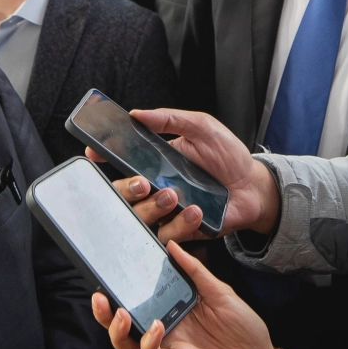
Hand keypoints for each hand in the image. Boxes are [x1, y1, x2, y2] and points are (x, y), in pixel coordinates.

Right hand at [92, 108, 279, 241]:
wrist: (253, 186)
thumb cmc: (227, 156)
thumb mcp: (202, 127)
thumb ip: (171, 119)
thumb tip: (137, 113)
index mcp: (154, 160)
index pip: (120, 159)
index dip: (102, 156)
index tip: (94, 152)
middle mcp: (155, 186)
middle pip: (121, 194)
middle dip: (126, 189)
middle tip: (143, 182)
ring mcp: (167, 210)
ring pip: (140, 217)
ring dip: (153, 207)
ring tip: (174, 196)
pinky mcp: (182, 230)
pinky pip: (167, 235)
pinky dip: (180, 224)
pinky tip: (196, 211)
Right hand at [92, 241, 283, 348]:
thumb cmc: (245, 330)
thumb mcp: (221, 292)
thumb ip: (195, 271)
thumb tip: (171, 245)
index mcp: (172, 309)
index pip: (138, 298)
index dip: (120, 288)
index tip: (109, 269)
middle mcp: (165, 329)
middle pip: (124, 324)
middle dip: (104, 313)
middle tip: (99, 295)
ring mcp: (170, 348)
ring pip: (129, 345)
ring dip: (118, 330)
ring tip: (122, 312)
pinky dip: (148, 343)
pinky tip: (155, 327)